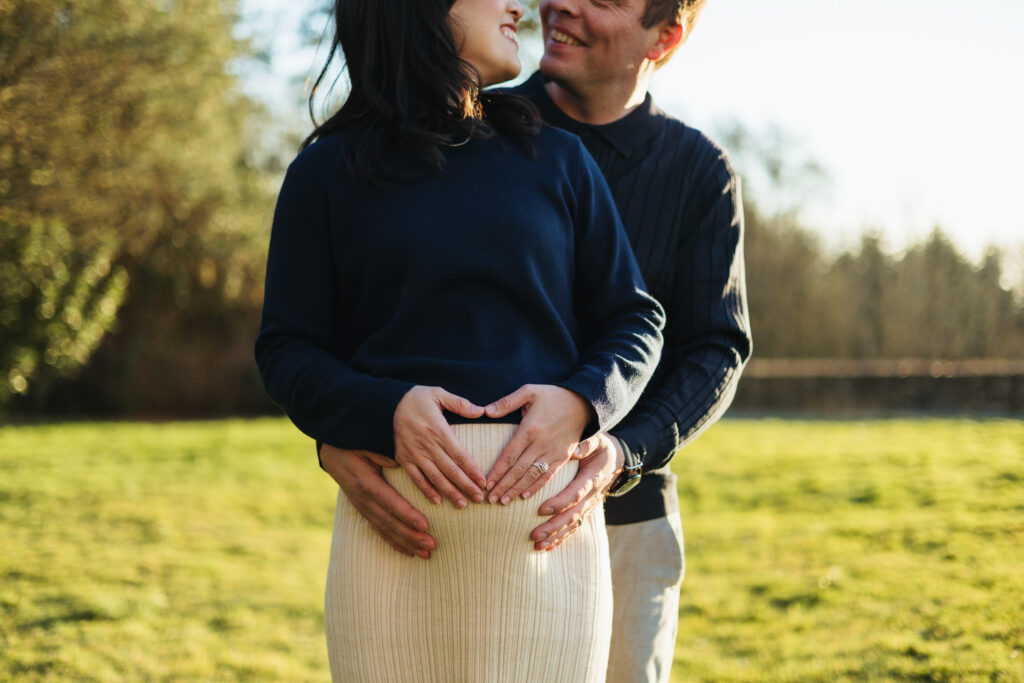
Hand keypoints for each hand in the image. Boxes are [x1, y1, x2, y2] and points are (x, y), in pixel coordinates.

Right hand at [319, 443, 436, 558]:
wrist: (332, 452)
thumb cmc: (353, 445)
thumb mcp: (366, 444)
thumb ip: (381, 454)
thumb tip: (397, 463)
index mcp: (367, 483)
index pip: (390, 502)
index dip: (407, 515)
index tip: (425, 525)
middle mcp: (364, 499)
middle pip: (390, 521)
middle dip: (411, 535)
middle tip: (431, 545)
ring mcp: (363, 507)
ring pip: (386, 530)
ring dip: (406, 543)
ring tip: (425, 554)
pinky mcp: (363, 511)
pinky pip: (379, 530)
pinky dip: (394, 542)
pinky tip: (408, 552)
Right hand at [394, 385, 486, 507]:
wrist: (386, 403)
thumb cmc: (416, 398)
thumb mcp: (438, 393)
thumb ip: (460, 403)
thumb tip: (481, 411)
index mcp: (438, 429)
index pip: (459, 454)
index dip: (472, 470)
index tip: (483, 482)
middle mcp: (426, 444)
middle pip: (450, 469)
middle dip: (465, 485)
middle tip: (479, 499)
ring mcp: (414, 453)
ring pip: (434, 477)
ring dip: (449, 492)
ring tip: (462, 504)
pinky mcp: (403, 458)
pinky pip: (415, 477)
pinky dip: (426, 490)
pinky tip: (437, 501)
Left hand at [483, 384, 593, 504]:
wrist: (583, 402)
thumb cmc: (553, 395)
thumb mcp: (529, 391)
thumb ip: (506, 402)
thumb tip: (485, 410)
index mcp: (530, 429)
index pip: (509, 455)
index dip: (497, 471)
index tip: (486, 483)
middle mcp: (541, 443)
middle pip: (518, 469)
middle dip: (503, 485)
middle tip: (490, 498)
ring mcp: (553, 452)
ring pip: (532, 475)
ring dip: (517, 490)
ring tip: (504, 502)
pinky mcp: (563, 456)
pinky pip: (548, 475)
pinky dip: (536, 487)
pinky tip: (525, 496)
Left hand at [530, 433, 624, 551]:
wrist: (618, 461)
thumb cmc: (603, 449)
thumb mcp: (597, 441)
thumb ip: (586, 445)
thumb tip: (573, 450)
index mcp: (592, 479)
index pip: (575, 494)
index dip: (560, 503)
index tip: (542, 510)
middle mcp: (592, 496)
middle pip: (573, 515)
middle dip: (553, 526)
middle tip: (535, 534)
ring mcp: (591, 506)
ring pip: (573, 525)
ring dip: (556, 536)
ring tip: (538, 546)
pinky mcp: (587, 511)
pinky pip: (575, 527)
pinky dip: (562, 538)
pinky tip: (548, 547)